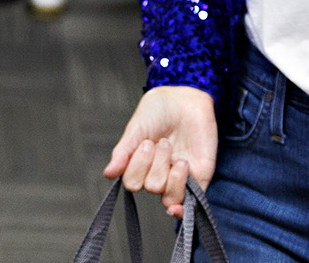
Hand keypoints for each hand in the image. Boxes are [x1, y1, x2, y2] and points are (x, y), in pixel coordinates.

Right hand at [105, 86, 217, 217]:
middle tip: (162, 142)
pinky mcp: (199, 178)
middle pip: (151, 187)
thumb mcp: (136, 129)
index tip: (145, 142)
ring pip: (169, 197)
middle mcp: (157, 174)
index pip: (132, 183)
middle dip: (156, 163)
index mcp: (140, 164)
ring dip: (173, 176)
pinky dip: (183, 208)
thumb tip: (108, 174)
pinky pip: (192, 202)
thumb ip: (124, 153)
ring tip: (178, 156)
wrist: (185, 98)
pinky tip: (177, 208)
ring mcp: (178, 178)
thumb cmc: (157, 111)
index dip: (138, 166)